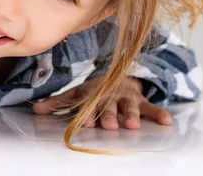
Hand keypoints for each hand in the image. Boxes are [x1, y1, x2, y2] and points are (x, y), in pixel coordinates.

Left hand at [32, 76, 171, 129]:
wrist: (118, 76)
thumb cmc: (94, 91)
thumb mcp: (76, 94)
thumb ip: (57, 102)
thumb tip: (35, 110)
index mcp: (92, 96)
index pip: (88, 106)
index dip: (86, 115)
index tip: (84, 125)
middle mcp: (109, 97)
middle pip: (108, 107)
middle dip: (108, 116)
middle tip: (108, 125)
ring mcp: (126, 99)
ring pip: (129, 108)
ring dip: (131, 115)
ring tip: (132, 125)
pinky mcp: (141, 101)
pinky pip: (152, 108)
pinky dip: (159, 114)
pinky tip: (166, 121)